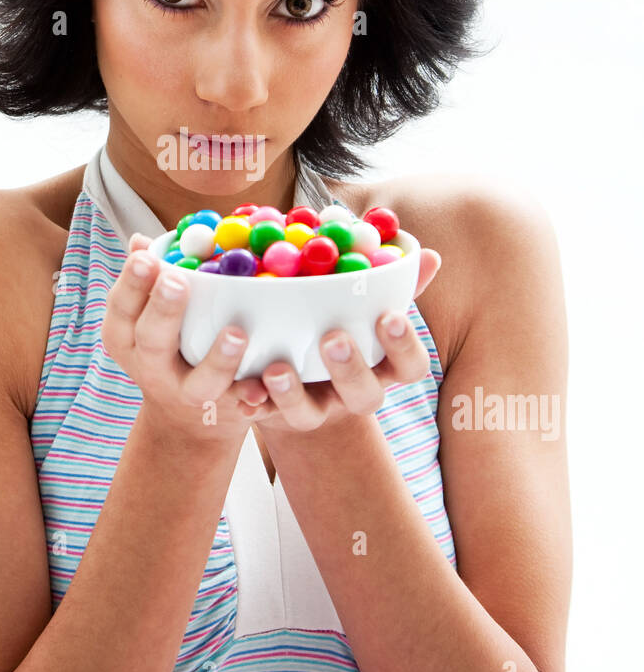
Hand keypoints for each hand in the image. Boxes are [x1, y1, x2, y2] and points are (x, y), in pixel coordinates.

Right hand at [101, 233, 271, 443]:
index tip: (145, 258)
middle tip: (177, 282)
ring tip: (235, 332)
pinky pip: (241, 405)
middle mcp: (152, 369)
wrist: (185, 422)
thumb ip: (148, 282)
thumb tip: (141, 241)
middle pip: (152, 342)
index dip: (130, 285)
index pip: (120, 309)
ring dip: (218, 360)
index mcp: (128, 339)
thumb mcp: (145, 320)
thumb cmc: (168, 348)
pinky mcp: (224, 410)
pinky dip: (253, 397)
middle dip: (163, 311)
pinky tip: (263, 387)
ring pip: (201, 382)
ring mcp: (188, 394)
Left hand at [248, 247, 442, 434]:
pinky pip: (262, 415)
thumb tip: (429, 256)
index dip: (404, 346)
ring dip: (292, 393)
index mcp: (381, 368)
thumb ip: (393, 286)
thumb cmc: (338, 328)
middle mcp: (351, 394)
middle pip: (364, 396)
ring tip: (275, 368)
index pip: (410, 366)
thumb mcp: (365, 308)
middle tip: (333, 338)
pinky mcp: (273, 414)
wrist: (295, 376)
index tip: (390, 316)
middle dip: (350, 369)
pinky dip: (252, 403)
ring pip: (308, 415)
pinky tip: (242, 393)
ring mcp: (313, 410)